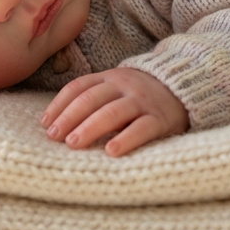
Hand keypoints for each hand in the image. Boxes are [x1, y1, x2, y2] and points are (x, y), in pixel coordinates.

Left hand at [40, 67, 188, 156]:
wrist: (184, 86)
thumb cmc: (139, 96)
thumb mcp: (116, 89)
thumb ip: (92, 99)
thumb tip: (55, 123)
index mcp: (109, 78)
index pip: (78, 87)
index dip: (59, 105)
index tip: (45, 124)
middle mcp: (124, 86)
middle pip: (91, 99)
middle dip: (69, 117)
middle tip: (54, 136)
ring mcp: (142, 101)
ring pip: (113, 113)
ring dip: (90, 128)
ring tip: (73, 143)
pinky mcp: (160, 119)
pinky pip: (141, 128)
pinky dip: (125, 139)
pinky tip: (110, 151)